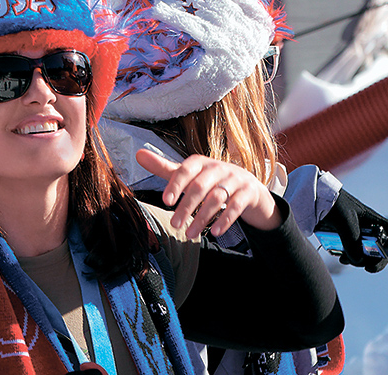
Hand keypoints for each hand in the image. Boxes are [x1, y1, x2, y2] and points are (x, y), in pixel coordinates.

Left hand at [135, 149, 280, 239]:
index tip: (166, 201)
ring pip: (217, 198)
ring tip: (190, 234)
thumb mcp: (190, 174)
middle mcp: (219, 168)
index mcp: (202, 163)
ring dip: (203, 217)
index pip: (187, 169)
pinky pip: (237, 206)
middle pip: (201, 186)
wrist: (249, 187)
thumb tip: (138, 154)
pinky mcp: (248, 192)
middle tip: (174, 224)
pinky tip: (216, 232)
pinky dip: (226, 219)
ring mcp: (235, 179)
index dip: (176, 184)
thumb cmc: (212, 181)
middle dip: (187, 206)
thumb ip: (165, 168)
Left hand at [315, 189, 387, 272]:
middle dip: (377, 261)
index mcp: (372, 219)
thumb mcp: (344, 221)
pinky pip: (352, 253)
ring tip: (344, 259)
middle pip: (381, 249)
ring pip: (365, 254)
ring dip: (358, 261)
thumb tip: (358, 261)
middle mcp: (367, 227)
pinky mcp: (344, 238)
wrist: (311, 199)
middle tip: (368, 269)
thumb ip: (353, 241)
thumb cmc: (331, 202)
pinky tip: (339, 257)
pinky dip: (349, 258)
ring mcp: (356, 233)